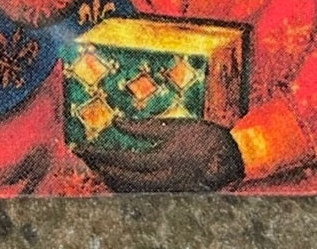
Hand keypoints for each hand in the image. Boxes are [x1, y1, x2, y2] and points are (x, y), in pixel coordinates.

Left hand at [76, 118, 244, 192]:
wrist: (233, 157)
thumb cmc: (204, 136)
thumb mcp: (175, 126)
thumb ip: (144, 127)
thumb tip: (117, 123)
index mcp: (163, 159)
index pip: (123, 160)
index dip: (100, 154)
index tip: (82, 148)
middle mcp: (162, 179)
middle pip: (122, 179)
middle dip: (100, 167)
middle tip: (83, 156)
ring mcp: (167, 190)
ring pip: (131, 190)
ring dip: (111, 178)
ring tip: (95, 165)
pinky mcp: (172, 193)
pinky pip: (142, 193)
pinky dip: (126, 185)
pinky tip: (117, 176)